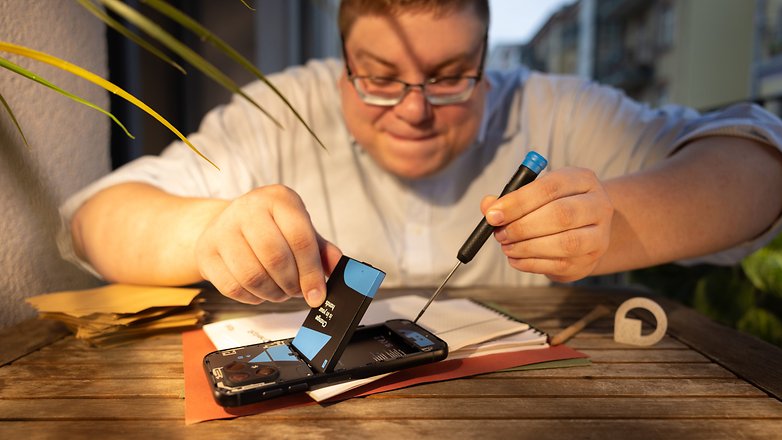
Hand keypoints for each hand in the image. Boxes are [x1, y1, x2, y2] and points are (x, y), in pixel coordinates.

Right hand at [195, 184, 341, 306]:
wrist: (227, 222)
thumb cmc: (271, 227)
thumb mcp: (300, 228)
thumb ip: (321, 249)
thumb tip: (338, 268)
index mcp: (278, 198)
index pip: (300, 238)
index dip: (312, 272)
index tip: (318, 294)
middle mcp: (247, 208)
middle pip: (275, 258)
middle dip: (292, 284)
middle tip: (297, 292)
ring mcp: (222, 229)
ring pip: (253, 276)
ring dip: (273, 293)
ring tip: (281, 291)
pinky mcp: (206, 252)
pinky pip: (233, 287)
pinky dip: (253, 297)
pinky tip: (261, 291)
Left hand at [481, 167, 613, 281]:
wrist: (584, 231)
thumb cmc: (553, 207)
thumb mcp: (535, 194)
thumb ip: (510, 198)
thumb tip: (488, 206)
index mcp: (583, 180)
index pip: (550, 187)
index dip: (518, 202)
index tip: (493, 215)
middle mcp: (598, 206)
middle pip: (561, 215)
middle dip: (522, 226)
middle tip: (499, 233)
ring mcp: (598, 236)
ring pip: (564, 243)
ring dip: (527, 247)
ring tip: (507, 246)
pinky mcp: (589, 261)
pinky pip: (559, 264)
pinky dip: (531, 263)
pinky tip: (515, 258)